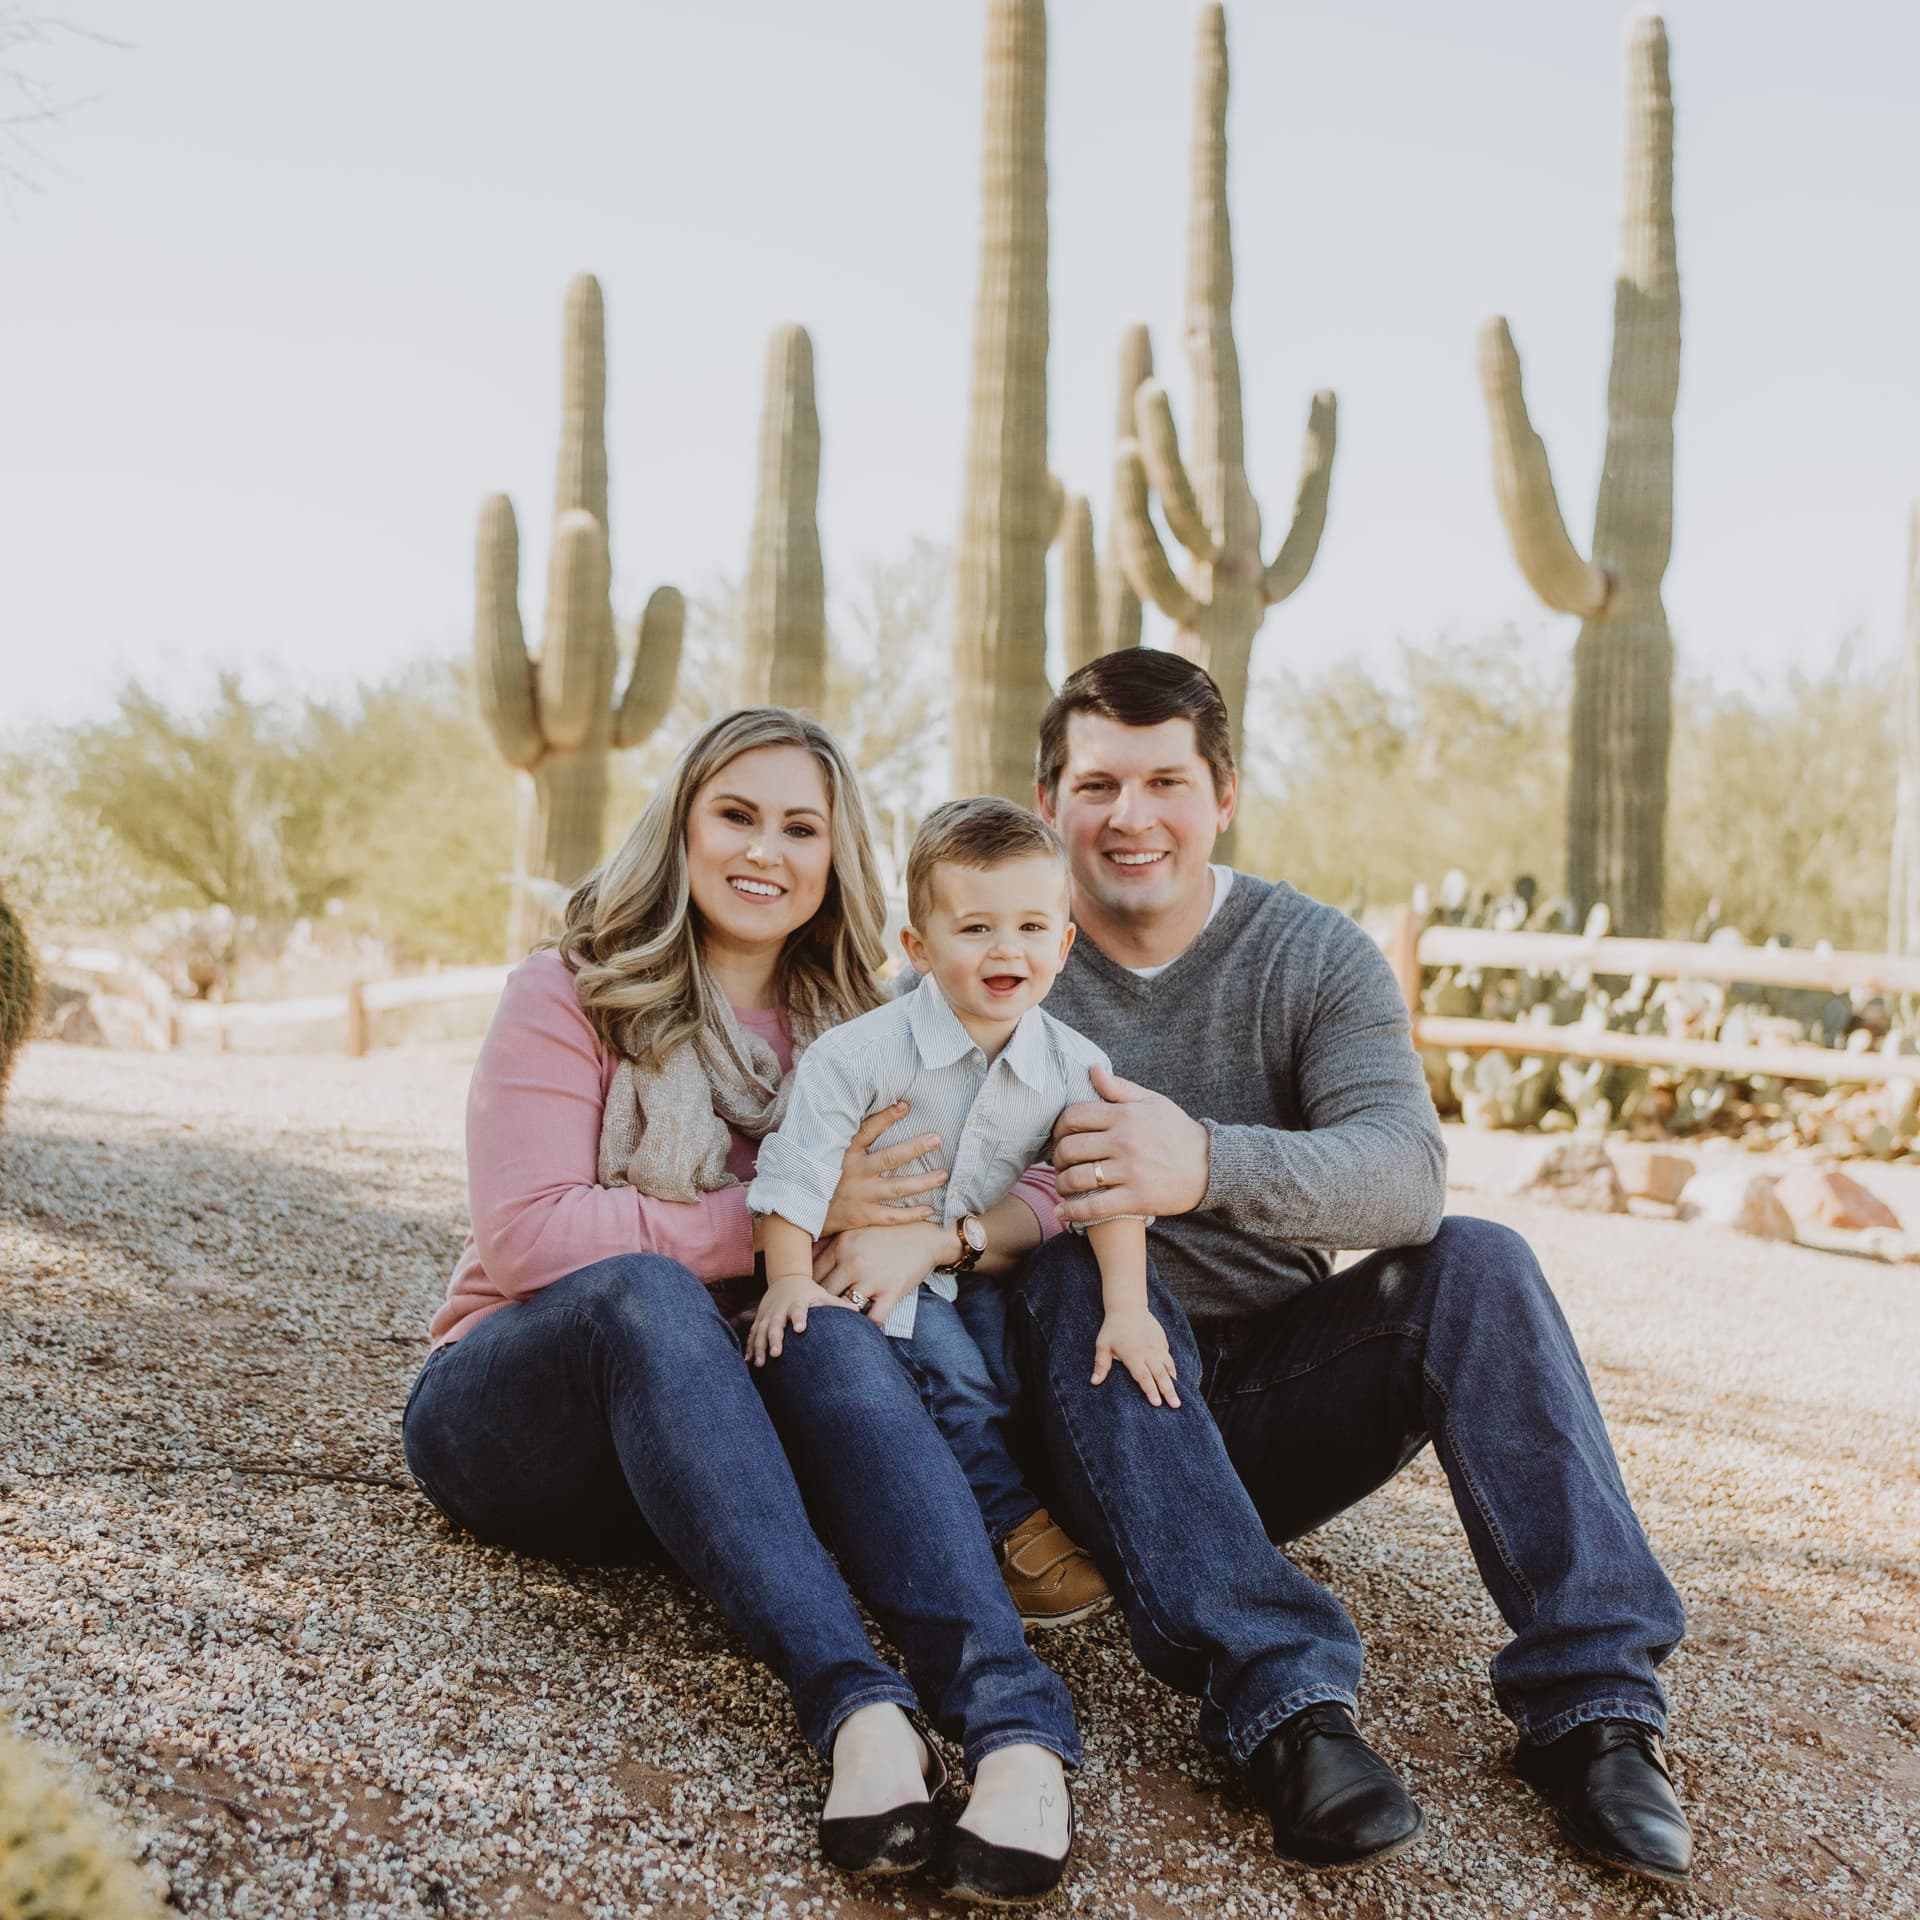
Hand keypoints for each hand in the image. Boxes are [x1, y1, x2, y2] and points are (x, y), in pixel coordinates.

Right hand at [748, 1274, 855, 1364]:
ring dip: (760, 1347)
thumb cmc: (809, 1291)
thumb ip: (838, 1304)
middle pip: (776, 1323)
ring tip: (760, 1364)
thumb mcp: (822, 1294)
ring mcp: (768, 1314)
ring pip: (761, 1331)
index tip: (801, 1328)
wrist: (786, 1278)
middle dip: (775, 1339)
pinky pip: (752, 1334)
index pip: (799, 1310)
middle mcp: (780, 1308)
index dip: (799, 1318)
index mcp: (797, 1302)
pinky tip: (748, 1361)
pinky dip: (750, 1347)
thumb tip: (858, 1311)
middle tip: (777, 1354)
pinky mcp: (759, 1319)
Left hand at [813, 1220, 953, 1328]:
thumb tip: (805, 1256)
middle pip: (824, 1293)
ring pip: (844, 1308)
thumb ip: (830, 1243)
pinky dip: (866, 1327)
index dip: (808, 1289)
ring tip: (835, 1327)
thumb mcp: (856, 1231)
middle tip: (816, 1317)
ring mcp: (872, 1277)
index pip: (813, 1274)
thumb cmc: (887, 1235)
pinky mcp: (891, 1291)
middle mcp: (853, 1262)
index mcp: (842, 1245)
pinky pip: (872, 1318)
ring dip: (840, 1318)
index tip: (807, 1299)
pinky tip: (863, 1329)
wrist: (925, 1237)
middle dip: (819, 1306)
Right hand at [819, 1100, 947, 1236]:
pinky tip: (929, 1209)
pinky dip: (911, 1214)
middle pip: (890, 1158)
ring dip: (922, 1182)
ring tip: (942, 1175)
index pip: (867, 1130)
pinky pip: (892, 1216)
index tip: (905, 1105)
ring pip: (897, 1188)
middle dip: (915, 1148)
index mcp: (846, 1153)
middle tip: (937, 1139)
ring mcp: (861, 1195)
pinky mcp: (863, 1216)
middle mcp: (855, 1172)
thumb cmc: (822, 1176)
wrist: (802, 1213)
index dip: (886, 1117)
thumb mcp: (828, 1152)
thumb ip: (848, 1137)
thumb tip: (867, 1111)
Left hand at [1053, 1066, 1208, 1224]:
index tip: (1059, 1137)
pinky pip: (1094, 1206)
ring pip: (1076, 1178)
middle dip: (1057, 1158)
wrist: (1211, 1166)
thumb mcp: (1152, 1102)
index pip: (1073, 1117)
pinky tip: (1062, 1212)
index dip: (1058, 1128)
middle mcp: (1124, 1141)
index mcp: (1124, 1115)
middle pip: (1069, 1148)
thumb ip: (1119, 1088)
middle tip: (1059, 1163)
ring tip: (1062, 1185)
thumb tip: (1093, 1069)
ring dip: (1061, 1184)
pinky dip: (1072, 1211)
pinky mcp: (1136, 1198)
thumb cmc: (1178, 1132)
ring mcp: (1129, 1171)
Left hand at [1091, 1306, 1181, 1407]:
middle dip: (1168, 1391)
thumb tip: (1094, 1382)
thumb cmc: (1113, 1328)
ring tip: (1178, 1394)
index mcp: (1133, 1355)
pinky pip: (1168, 1357)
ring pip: (1168, 1366)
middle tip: (1176, 1405)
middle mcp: (1148, 1352)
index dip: (1150, 1390)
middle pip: (1160, 1375)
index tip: (1157, 1404)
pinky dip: (1172, 1368)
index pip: (1143, 1377)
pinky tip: (1173, 1376)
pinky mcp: (1162, 1340)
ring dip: (1173, 1380)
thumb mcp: (1103, 1345)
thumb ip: (1101, 1364)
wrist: (1128, 1307)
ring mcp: (1157, 1346)